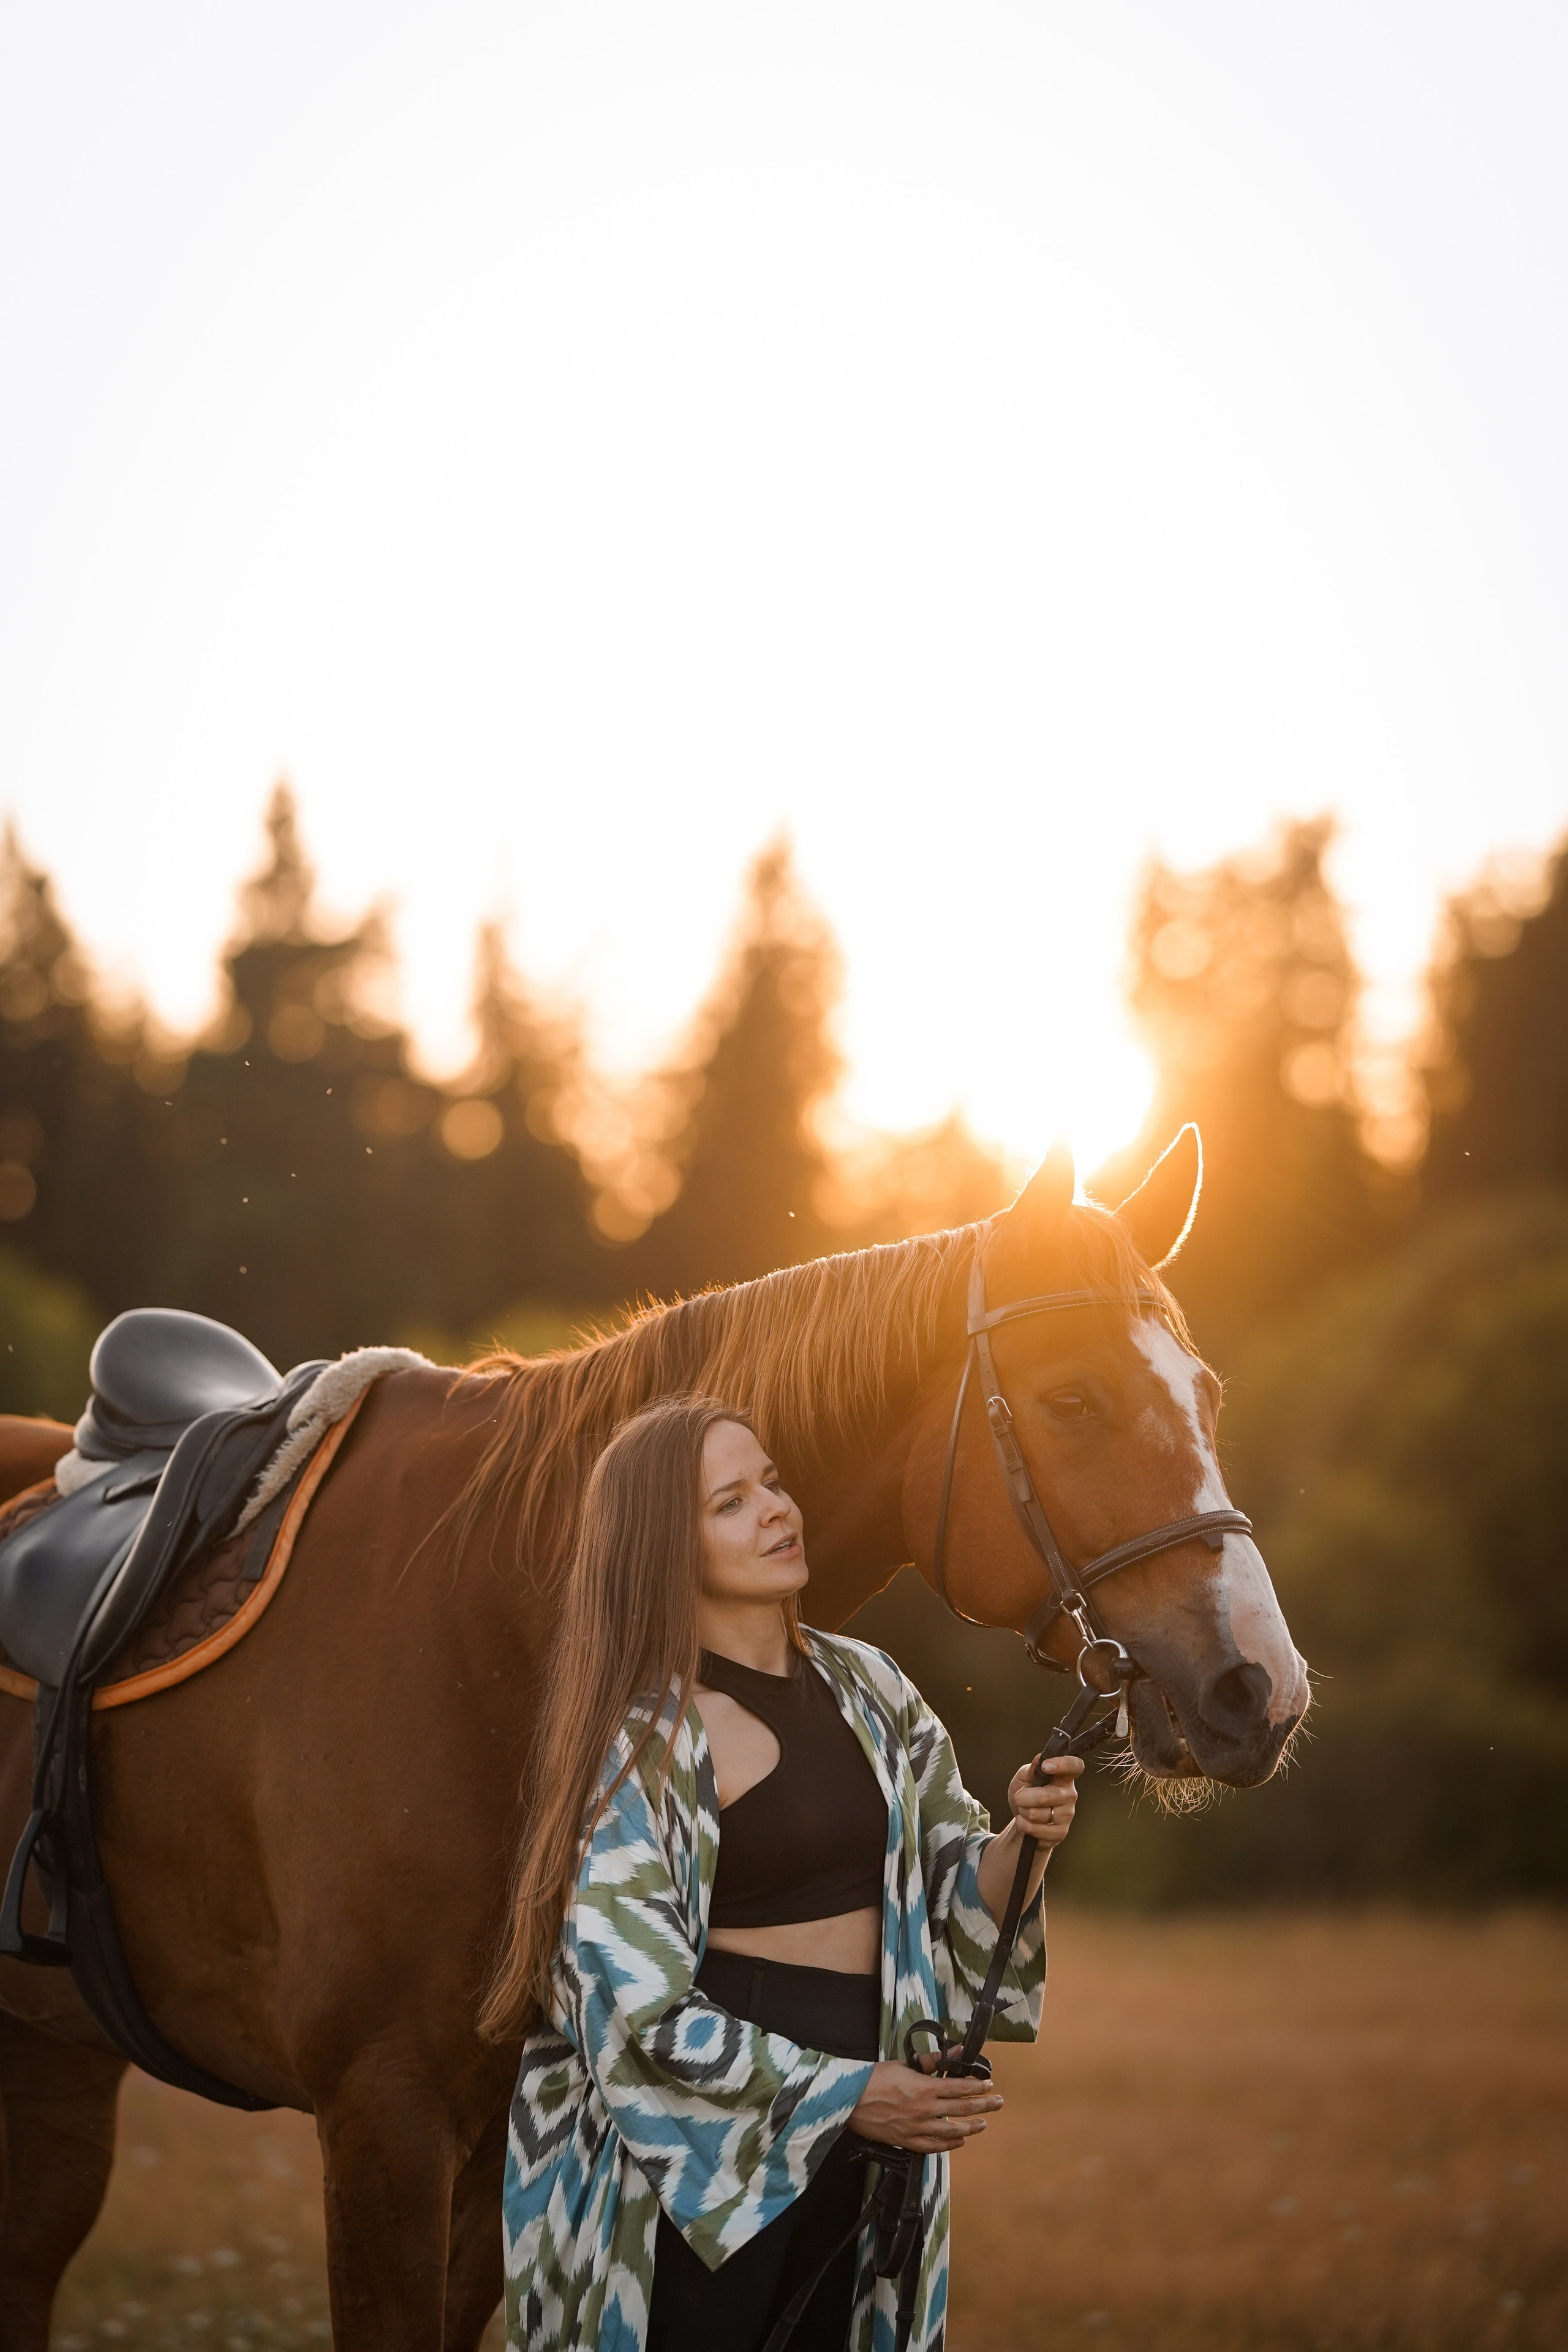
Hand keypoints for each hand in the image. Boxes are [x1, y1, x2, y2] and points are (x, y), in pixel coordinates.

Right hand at [847, 2057, 1002, 2155]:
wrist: (850, 2099)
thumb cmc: (875, 2078)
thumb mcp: (905, 2064)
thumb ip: (932, 2061)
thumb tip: (954, 2051)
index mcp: (925, 2088)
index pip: (959, 2088)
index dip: (977, 2087)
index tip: (989, 2085)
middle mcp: (924, 2110)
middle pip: (962, 2109)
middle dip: (984, 2105)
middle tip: (998, 2102)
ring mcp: (917, 2128)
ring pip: (952, 2132)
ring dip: (971, 2127)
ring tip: (983, 2124)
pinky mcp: (906, 2141)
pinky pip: (933, 2146)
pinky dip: (949, 2145)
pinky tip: (958, 2141)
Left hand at [1008, 1751, 1083, 1848]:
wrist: (1022, 1819)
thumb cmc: (1026, 1794)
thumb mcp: (1023, 1778)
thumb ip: (1031, 1769)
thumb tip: (1039, 1760)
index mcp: (1063, 1776)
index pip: (1075, 1766)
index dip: (1063, 1764)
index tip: (1046, 1766)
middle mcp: (1070, 1794)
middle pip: (1043, 1796)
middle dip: (1023, 1797)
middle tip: (1020, 1797)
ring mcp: (1067, 1814)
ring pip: (1035, 1814)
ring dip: (1023, 1812)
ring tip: (1026, 1810)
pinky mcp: (1061, 1832)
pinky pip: (1034, 1828)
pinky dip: (1023, 1825)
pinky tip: (1027, 1823)